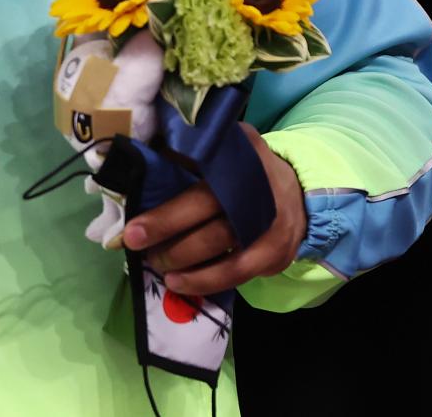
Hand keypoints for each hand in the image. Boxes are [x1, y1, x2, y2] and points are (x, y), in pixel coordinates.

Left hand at [121, 122, 306, 295]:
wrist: (297, 192)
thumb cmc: (245, 169)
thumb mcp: (225, 148)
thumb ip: (190, 153)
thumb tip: (142, 165)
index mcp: (243, 163)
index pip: (200, 194)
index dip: (166, 217)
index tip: (133, 232)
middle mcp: (262, 197)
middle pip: (213, 229)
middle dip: (171, 244)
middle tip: (138, 249)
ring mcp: (273, 229)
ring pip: (226, 257)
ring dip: (188, 268)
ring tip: (161, 269)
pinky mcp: (277, 255)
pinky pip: (239, 275)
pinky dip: (207, 282)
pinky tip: (181, 283)